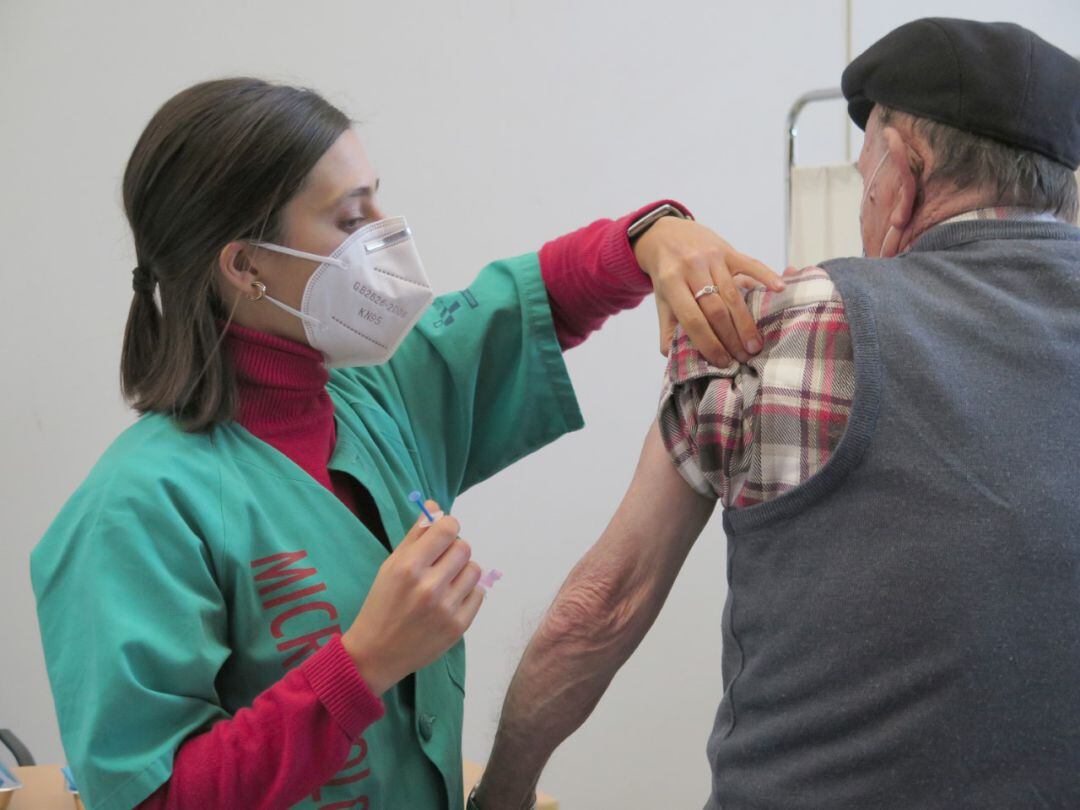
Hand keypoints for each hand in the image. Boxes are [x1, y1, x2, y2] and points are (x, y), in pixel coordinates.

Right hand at [342, 501, 483, 695]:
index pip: (447, 528)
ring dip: (462, 571)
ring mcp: (446, 608)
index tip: (442, 534)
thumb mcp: (390, 566)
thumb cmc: (382, 604)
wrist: (377, 654)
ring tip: (445, 582)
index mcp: (408, 567)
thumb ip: (415, 535)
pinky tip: (449, 600)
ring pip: (474, 569)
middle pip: (464, 547)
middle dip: (453, 550)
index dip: (448, 526)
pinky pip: (478, 594)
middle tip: (440, 562)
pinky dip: (467, 593)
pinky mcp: (458, 626)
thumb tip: (435, 507)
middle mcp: (429, 586)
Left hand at [633, 217, 784, 365]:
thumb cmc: (667, 273)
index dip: (708, 343)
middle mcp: (691, 267)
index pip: (692, 319)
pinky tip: (779, 290)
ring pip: (732, 293)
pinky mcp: (727, 249)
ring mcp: (711, 256)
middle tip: (743, 357)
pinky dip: (766, 276)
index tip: (722, 361)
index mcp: (671, 282)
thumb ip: (668, 328)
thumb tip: (675, 358)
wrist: (665, 234)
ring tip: (754, 344)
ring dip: (745, 322)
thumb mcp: (661, 300)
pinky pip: (750, 263)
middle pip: (716, 309)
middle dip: (731, 337)